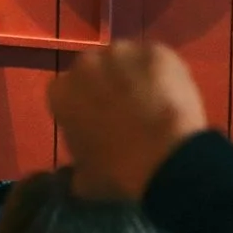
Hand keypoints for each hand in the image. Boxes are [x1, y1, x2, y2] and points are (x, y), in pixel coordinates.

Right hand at [47, 42, 208, 201]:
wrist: (166, 158)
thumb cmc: (118, 172)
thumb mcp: (85, 181)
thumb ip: (77, 167)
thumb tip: (80, 172)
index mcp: (61, 92)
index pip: (64, 93)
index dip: (80, 106)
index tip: (95, 123)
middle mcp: (86, 63)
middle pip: (93, 70)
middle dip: (105, 86)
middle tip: (125, 112)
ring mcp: (123, 52)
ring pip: (125, 61)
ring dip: (132, 76)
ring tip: (151, 102)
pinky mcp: (157, 51)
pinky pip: (155, 60)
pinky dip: (161, 74)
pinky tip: (170, 96)